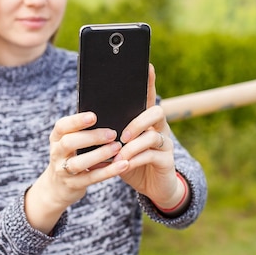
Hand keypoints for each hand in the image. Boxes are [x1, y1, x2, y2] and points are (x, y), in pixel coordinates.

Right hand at [24, 112, 128, 233]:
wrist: (57, 186)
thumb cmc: (72, 155)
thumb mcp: (71, 141)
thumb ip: (83, 130)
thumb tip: (109, 116)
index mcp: (56, 138)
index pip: (62, 126)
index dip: (77, 121)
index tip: (94, 116)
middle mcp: (56, 153)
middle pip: (69, 143)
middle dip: (92, 137)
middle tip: (112, 134)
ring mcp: (63, 170)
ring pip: (79, 163)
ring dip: (100, 154)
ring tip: (117, 147)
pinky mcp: (73, 184)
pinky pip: (92, 177)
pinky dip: (108, 171)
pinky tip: (123, 165)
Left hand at [114, 64, 185, 209]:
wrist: (153, 188)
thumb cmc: (132, 162)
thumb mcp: (119, 147)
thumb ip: (110, 132)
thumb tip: (88, 119)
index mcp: (146, 121)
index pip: (147, 97)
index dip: (149, 82)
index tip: (148, 66)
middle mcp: (159, 129)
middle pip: (156, 112)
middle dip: (137, 121)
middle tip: (122, 136)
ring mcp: (166, 144)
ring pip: (153, 135)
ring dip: (133, 145)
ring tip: (119, 155)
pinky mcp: (167, 161)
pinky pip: (152, 155)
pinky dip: (136, 159)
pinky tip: (125, 164)